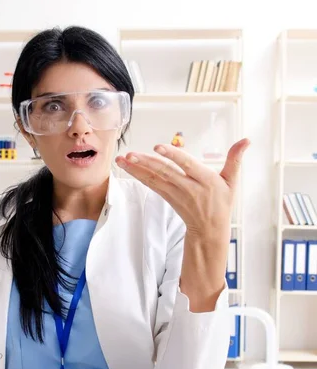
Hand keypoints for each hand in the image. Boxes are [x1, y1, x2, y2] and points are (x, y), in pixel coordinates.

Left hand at [115, 138, 250, 240]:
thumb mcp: (232, 182)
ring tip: (122, 159)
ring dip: (136, 168)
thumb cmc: (222, 203)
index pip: (187, 165)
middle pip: (165, 172)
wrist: (209, 229)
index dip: (173, 156)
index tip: (158, 147)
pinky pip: (151, 185)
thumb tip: (246, 140)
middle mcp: (188, 187)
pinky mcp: (167, 197)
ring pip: (154, 179)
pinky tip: (127, 167)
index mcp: (206, 180)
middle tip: (131, 154)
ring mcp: (176, 193)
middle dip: (146, 163)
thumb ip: (235, 160)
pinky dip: (138, 175)